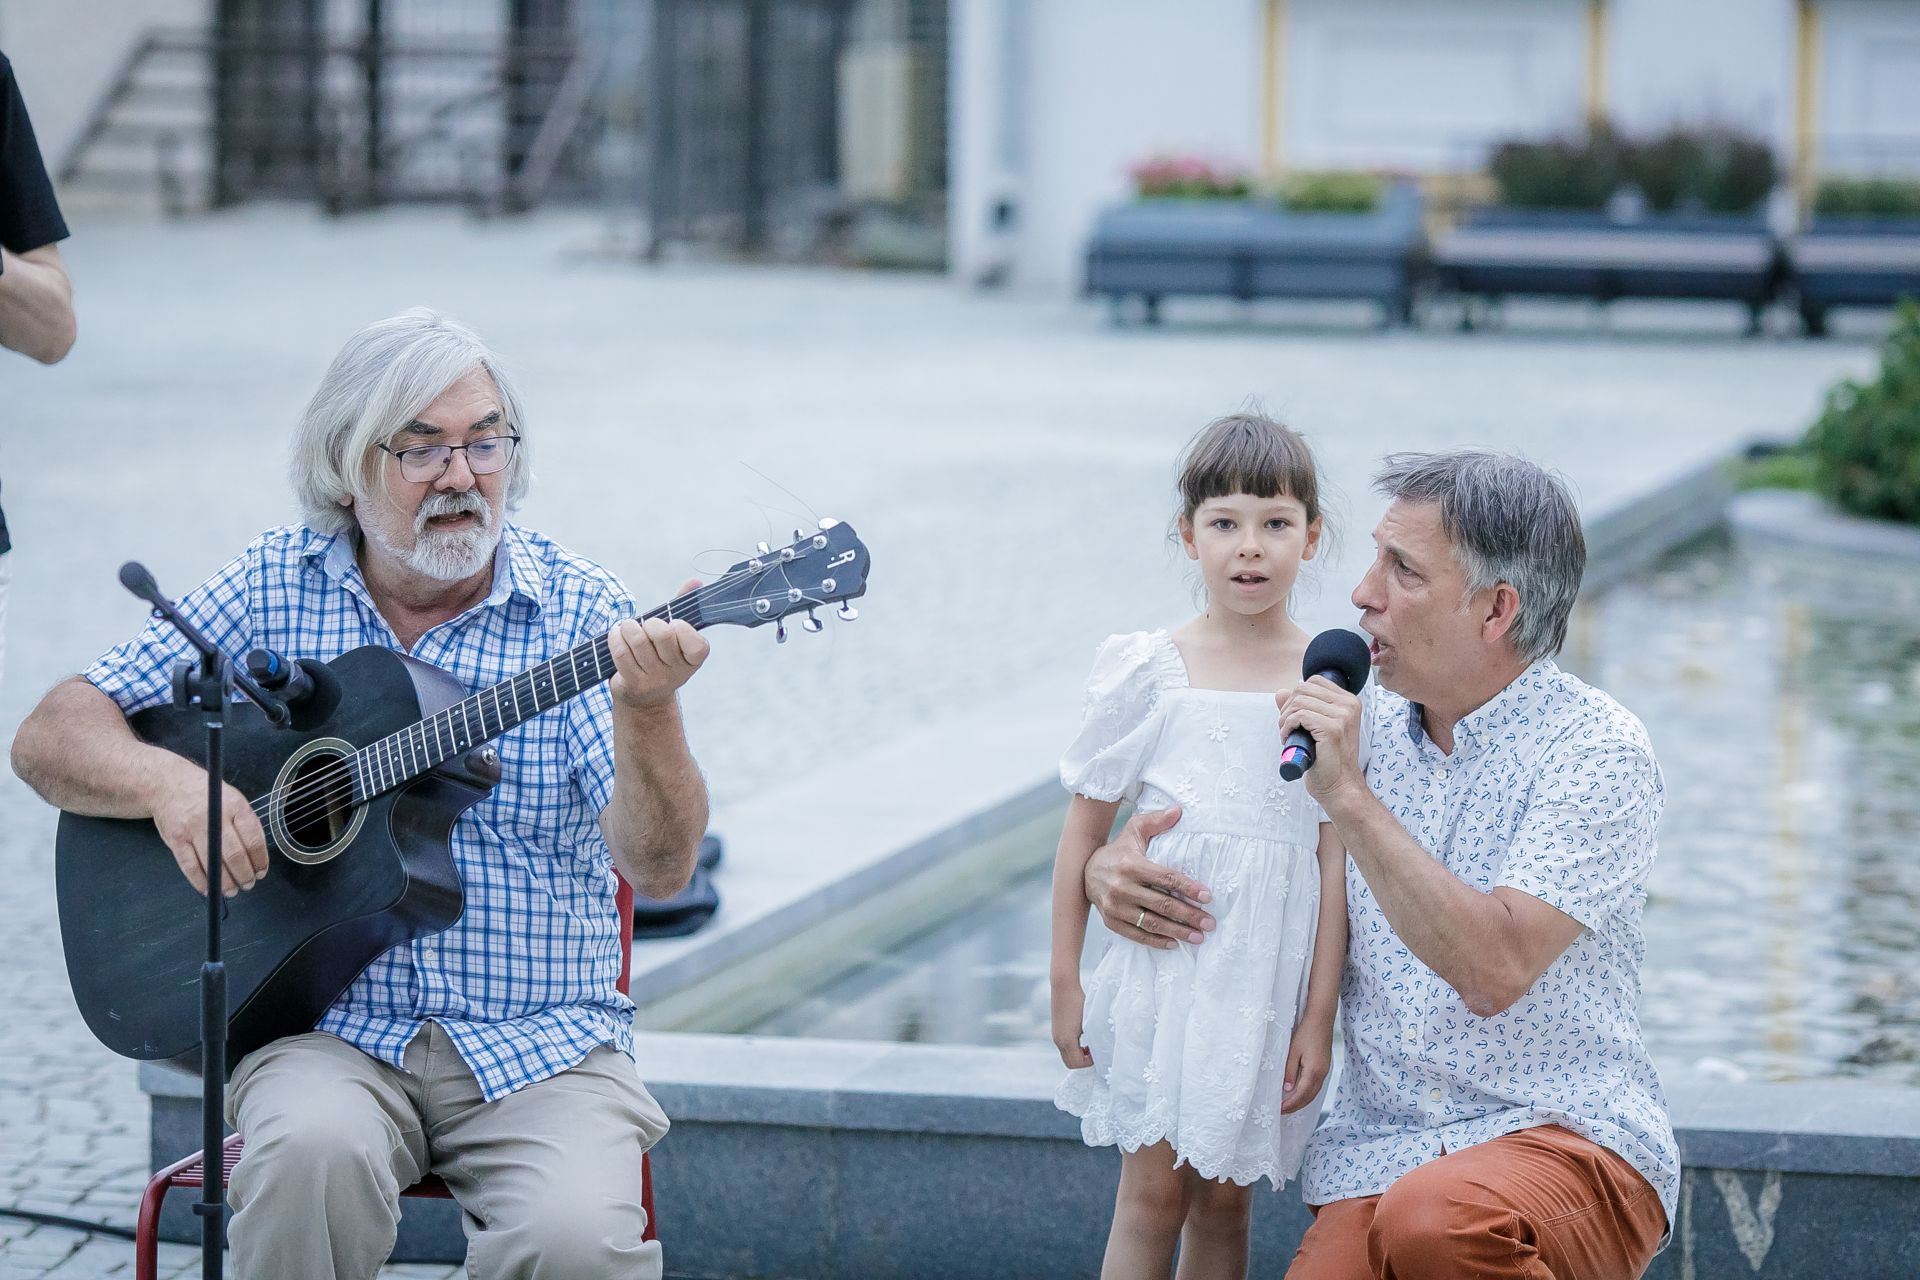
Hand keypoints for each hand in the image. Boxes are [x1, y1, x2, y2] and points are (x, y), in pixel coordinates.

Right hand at [146, 756, 268, 897]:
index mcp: (234, 805)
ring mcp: (193, 829)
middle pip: (234, 854)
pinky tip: (209, 888)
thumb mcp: (232, 798)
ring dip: (225, 882)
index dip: (260, 860)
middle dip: (244, 874)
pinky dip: (200, 881)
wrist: (168, 785)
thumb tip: (257, 855)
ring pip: (213, 863)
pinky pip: (190, 866)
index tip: (261, 871)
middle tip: (248, 884)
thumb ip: (245, 823)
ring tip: (232, 890)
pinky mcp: (176, 839)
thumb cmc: (205, 795)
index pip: (253, 838)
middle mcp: (214, 816)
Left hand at [609, 578, 709, 711]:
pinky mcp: (633, 684)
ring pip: (638, 640)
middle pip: (662, 634)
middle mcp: (677, 673)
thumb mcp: (675, 636)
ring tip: (627, 627)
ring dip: (628, 627)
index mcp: (693, 660)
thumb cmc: (660, 656)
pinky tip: (616, 635)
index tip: (674, 626)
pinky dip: (615, 638)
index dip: (682, 629)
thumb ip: (683, 607)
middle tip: (646, 626)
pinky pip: (620, 653)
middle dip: (650, 623)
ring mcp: (655, 680)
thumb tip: (695, 581)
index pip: (696, 643)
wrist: (645, 699)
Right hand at [1051, 981, 1092, 1068]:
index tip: (1098, 1052)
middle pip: (1070, 1063)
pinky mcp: (1056, 1031)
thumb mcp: (1088, 1021)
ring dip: (1078, 1055)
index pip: (1077, 1063)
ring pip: (1066, 1056)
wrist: (1063, 987)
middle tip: (1093, 1052)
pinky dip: (1073, 1049)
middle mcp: (1058, 1041)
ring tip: (1089, 1045)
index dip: (1089, 1061)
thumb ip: (1092, 1037)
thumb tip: (1100, 1047)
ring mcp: (1055, 1036)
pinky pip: (1064, 1048)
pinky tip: (1082, 1038)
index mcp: (1067, 1040)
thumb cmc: (1078, 1001)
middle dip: (1083, 1061)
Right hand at [1083, 807, 1213, 949]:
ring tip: (1199, 937)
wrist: (1084, 871)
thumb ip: (1156, 821)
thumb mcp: (1134, 830)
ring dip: (1178, 931)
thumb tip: (1179, 811)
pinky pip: (1137, 935)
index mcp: (1131, 864)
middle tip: (1210, 922)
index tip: (1208, 897)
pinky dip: (1156, 941)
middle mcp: (1122, 887)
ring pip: (1152, 923)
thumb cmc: (1118, 850)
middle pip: (1163, 904)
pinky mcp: (1111, 921)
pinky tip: (1174, 943)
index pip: (1166, 879)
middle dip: (1190, 915)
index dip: (1188, 888)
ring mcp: (1115, 907)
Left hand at [1277, 678, 1363, 802]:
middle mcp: (1349, 705)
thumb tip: (1280, 692)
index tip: (1294, 716)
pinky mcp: (1332, 729)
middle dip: (1287, 707)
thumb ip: (1300, 708)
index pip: (1314, 681)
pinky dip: (1287, 726)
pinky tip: (1288, 739)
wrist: (1339, 786)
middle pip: (1303, 688)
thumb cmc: (1328, 760)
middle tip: (1287, 727)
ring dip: (1285, 719)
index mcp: (1349, 702)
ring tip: (1287, 735)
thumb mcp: (1314, 729)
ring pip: (1298, 701)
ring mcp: (1342, 716)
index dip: (1297, 696)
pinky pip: (1299, 716)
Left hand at [1281, 1015, 1332, 1113]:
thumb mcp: (1292, 1052)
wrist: (1321, 1020)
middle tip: (1282, 1112)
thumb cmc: (1305, 1033)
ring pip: (1314, 1093)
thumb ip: (1289, 1071)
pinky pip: (1316, 1086)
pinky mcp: (1324, 1067)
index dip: (1290, 1105)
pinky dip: (1307, 1093)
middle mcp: (1322, 1074)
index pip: (1301, 1095)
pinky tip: (1299, 1093)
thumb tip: (1287, 1089)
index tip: (1279, 1110)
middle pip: (1309, 1097)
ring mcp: (1325, 1071)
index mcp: (1313, 1071)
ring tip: (1289, 1106)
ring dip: (1302, 1101)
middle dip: (1296, 1106)